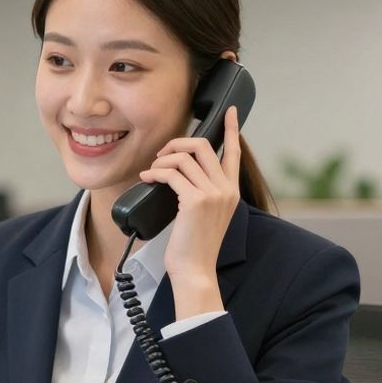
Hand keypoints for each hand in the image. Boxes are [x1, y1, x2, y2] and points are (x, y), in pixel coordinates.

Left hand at [138, 106, 241, 316]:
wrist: (195, 271)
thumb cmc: (194, 246)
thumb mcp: (205, 215)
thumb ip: (201, 192)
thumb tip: (179, 171)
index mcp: (231, 191)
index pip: (234, 152)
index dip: (231, 129)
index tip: (229, 111)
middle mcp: (226, 189)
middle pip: (203, 145)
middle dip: (177, 142)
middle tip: (161, 154)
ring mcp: (213, 194)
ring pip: (184, 157)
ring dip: (162, 159)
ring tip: (152, 170)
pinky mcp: (195, 201)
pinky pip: (171, 173)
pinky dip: (155, 172)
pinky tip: (147, 177)